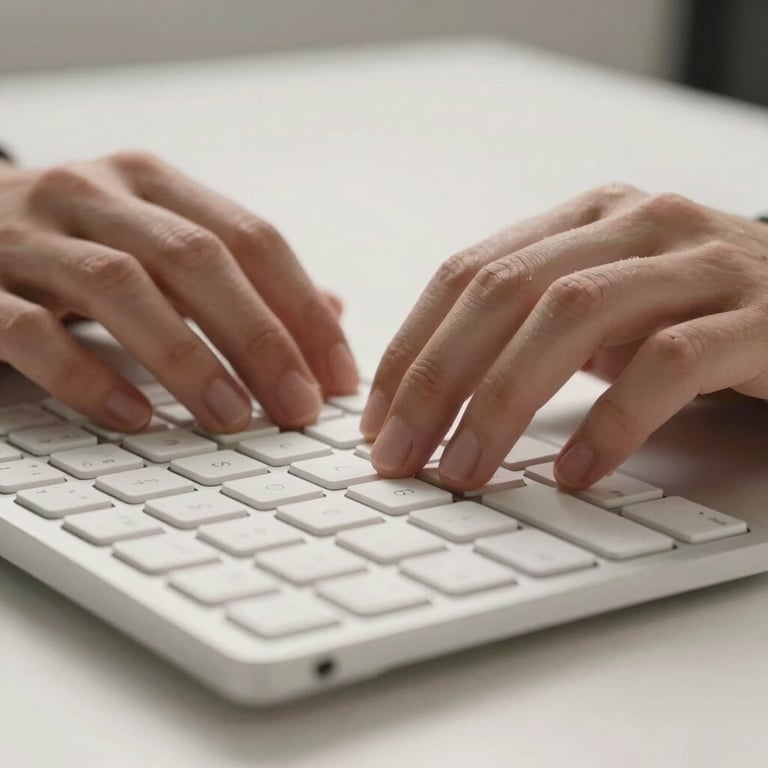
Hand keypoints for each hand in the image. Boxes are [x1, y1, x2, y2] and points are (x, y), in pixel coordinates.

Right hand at [0, 151, 357, 430]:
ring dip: (187, 359)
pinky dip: (86, 376)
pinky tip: (134, 417)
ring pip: (121, 287)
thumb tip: (332, 310)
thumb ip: (234, 273)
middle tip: (299, 406)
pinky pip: (31, 330)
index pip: (251, 238)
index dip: (303, 308)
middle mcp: (94, 194)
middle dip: (260, 338)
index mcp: (151, 183)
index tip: (337, 375)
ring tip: (233, 418)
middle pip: (198, 259)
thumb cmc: (71, 246)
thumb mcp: (153, 240)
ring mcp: (27, 234)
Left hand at [361, 184, 767, 489]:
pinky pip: (669, 365)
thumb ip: (530, 328)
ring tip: (464, 471)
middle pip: (506, 291)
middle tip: (400, 455)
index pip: (469, 272)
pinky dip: (611, 422)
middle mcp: (636, 224)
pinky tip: (575, 473)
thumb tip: (432, 395)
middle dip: (438, 379)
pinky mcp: (760, 316)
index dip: (414, 346)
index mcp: (584, 220)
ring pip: (574, 317)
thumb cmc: (697, 313)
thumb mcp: (604, 309)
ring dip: (503, 403)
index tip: (377, 417)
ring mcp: (701, 263)